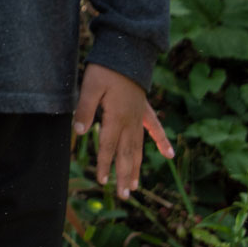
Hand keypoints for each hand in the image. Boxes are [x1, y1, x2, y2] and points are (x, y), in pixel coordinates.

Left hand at [73, 62, 174, 198]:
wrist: (126, 52)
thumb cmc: (105, 69)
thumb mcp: (89, 86)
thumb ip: (84, 109)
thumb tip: (78, 132)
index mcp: (116, 118)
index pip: (107, 147)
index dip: (104, 164)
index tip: (101, 181)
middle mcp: (130, 121)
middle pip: (126, 153)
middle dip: (123, 174)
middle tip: (124, 195)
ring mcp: (139, 116)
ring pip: (138, 147)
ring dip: (136, 166)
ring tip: (136, 185)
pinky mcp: (144, 108)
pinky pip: (155, 128)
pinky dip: (162, 141)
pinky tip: (169, 154)